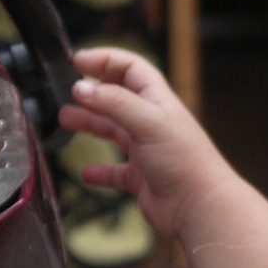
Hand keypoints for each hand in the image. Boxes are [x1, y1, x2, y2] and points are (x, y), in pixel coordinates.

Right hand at [58, 46, 237, 238]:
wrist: (202, 207)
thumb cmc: (186, 162)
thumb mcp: (149, 123)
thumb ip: (115, 103)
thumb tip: (82, 87)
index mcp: (160, 103)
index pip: (133, 69)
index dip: (106, 60)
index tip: (77, 60)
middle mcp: (153, 125)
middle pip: (119, 99)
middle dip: (93, 92)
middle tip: (67, 91)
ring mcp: (148, 152)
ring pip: (114, 132)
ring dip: (91, 124)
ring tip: (65, 119)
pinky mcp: (142, 179)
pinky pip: (116, 172)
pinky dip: (101, 171)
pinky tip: (87, 172)